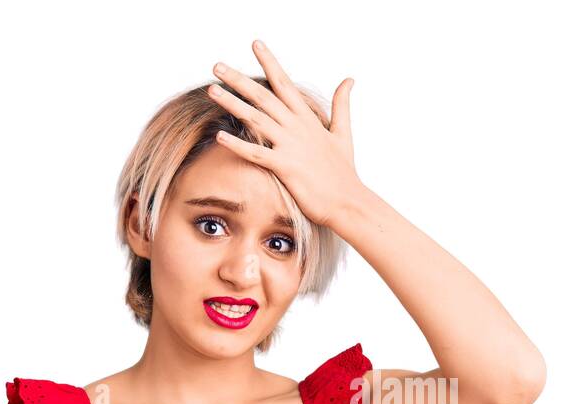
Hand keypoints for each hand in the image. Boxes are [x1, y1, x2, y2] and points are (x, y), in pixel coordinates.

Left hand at [206, 39, 363, 227]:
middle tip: (216, 66)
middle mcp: (297, 128)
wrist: (349, 202)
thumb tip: (349, 79)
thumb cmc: (345, 172)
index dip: (269, 62)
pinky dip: (238, 145)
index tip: (255, 44)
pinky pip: (257, 153)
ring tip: (211, 90)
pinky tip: (220, 137)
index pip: (284, 83)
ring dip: (232, 103)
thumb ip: (342, 105)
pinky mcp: (286, 167)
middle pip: (263, 96)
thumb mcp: (343, 133)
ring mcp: (291, 146)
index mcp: (307, 119)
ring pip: (256, 119)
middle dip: (239, 79)